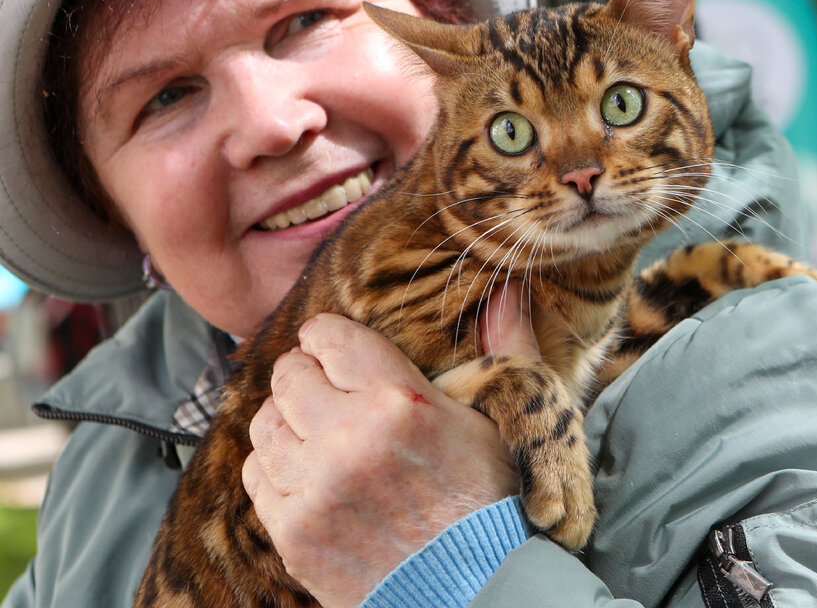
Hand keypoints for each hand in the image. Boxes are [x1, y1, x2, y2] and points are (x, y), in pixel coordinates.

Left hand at [241, 297, 532, 607]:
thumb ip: (499, 347)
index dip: (326, 336)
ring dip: (287, 421)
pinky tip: (308, 472)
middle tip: (326, 389)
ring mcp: (315, 487)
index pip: (329, 338)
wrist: (472, 588)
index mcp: (400, 401)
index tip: (333, 346)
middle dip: (305, 375)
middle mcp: (349, 438)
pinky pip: (256, 476)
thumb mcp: (496, 417)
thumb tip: (507, 291)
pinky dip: (276, 468)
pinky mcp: (293, 530)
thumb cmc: (488, 500)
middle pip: (288, 375)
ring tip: (316, 432)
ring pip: (264, 424)